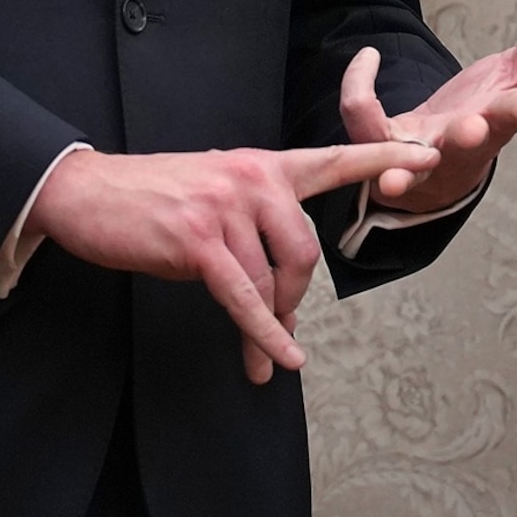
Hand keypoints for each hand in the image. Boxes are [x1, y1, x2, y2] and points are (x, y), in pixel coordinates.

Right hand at [27, 141, 424, 382]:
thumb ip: (257, 224)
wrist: (87, 194)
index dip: (384, 157)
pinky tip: (275, 360)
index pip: (335, 159)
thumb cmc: (153, 200)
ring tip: (262, 353)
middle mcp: (253, 181)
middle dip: (296, 296)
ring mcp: (226, 210)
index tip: (429, 156)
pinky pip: (243, 298)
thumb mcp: (216, 193)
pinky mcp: (199, 243)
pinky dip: (262, 334)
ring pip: (272, 279)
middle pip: (305, 250)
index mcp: (264, 166)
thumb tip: (280, 287)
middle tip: (281, 325)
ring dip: (269, 325)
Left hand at [342, 0, 516, 215]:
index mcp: (497, 122)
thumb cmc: (486, 114)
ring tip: (392, 178)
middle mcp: (460, 144)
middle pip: (464, 145)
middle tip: (472, 129)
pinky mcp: (384, 150)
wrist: (443, 168)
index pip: (511, 115)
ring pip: (408, 164)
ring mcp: (420, 154)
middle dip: (467, 137)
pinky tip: (369, 56)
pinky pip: (363, 121)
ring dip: (400, 166)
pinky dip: (358, 87)